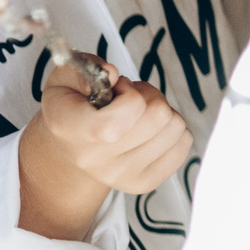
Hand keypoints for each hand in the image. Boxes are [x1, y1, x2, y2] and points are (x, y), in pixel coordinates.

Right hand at [18, 59, 190, 237]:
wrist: (70, 146)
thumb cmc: (72, 104)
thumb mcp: (65, 76)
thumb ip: (86, 67)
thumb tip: (113, 75)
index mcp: (70, 130)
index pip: (117, 122)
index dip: (129, 94)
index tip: (116, 88)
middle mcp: (94, 160)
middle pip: (158, 116)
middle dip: (149, 97)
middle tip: (129, 99)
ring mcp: (120, 176)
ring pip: (176, 127)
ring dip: (161, 111)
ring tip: (137, 114)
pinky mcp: (144, 182)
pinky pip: (184, 142)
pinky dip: (171, 129)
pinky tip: (147, 130)